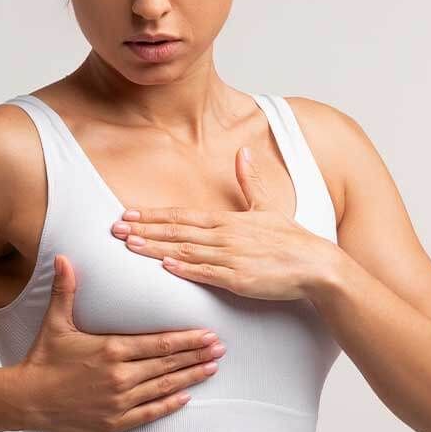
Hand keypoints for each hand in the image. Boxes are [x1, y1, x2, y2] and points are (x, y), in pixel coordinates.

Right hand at [15, 253, 226, 431]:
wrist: (26, 398)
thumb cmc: (43, 359)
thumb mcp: (55, 322)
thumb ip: (66, 289)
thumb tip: (63, 257)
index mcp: (110, 349)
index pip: (159, 343)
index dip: (186, 338)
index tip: (207, 333)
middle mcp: (120, 376)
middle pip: (168, 364)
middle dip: (197, 355)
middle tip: (221, 348)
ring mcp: (119, 401)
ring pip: (164, 387)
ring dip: (191, 377)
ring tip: (213, 369)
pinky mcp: (114, 421)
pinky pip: (149, 412)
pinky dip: (170, 405)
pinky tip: (187, 396)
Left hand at [110, 147, 337, 301]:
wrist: (316, 265)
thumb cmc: (291, 240)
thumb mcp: (267, 207)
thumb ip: (251, 181)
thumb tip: (243, 152)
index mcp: (228, 220)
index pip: (181, 215)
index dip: (153, 214)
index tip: (128, 213)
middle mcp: (225, 236)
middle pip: (176, 231)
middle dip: (144, 229)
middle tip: (114, 229)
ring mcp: (231, 258)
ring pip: (185, 251)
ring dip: (156, 248)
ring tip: (129, 245)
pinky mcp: (239, 279)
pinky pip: (207, 273)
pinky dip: (185, 269)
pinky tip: (165, 266)